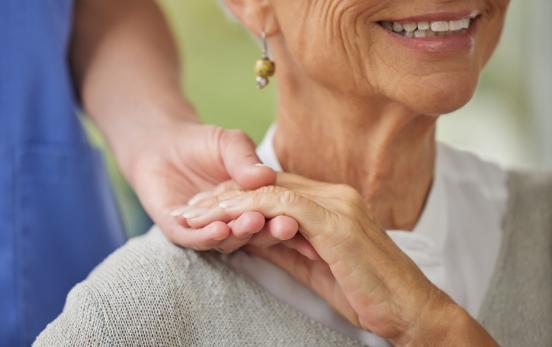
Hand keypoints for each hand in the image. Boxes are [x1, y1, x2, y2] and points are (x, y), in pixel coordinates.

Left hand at [127, 120, 301, 252]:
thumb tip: (266, 174)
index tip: (306, 221)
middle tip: (285, 226)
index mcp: (252, 206)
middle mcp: (232, 223)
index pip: (274, 217)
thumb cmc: (202, 143)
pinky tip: (219, 229)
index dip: (290, 221)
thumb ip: (245, 160)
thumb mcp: (230, 144)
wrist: (160, 143)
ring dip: (241, 233)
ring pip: (228, 240)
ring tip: (252, 222)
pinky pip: (195, 239)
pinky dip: (207, 236)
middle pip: (256, 234)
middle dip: (270, 231)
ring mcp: (206, 230)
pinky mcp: (179, 232)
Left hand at [183, 172, 496, 345]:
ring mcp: (336, 204)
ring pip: (270, 191)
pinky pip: (283, 206)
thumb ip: (284, 246)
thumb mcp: (314, 265)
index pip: (275, 188)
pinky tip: (223, 217)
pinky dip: (249, 210)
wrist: (409, 308)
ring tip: (194, 211)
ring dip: (227, 201)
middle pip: (267, 184)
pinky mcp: (336, 222)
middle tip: (189, 206)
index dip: (237, 196)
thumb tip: (250, 238)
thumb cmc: (366, 291)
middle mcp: (334, 194)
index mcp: (332, 201)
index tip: (206, 207)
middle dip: (223, 194)